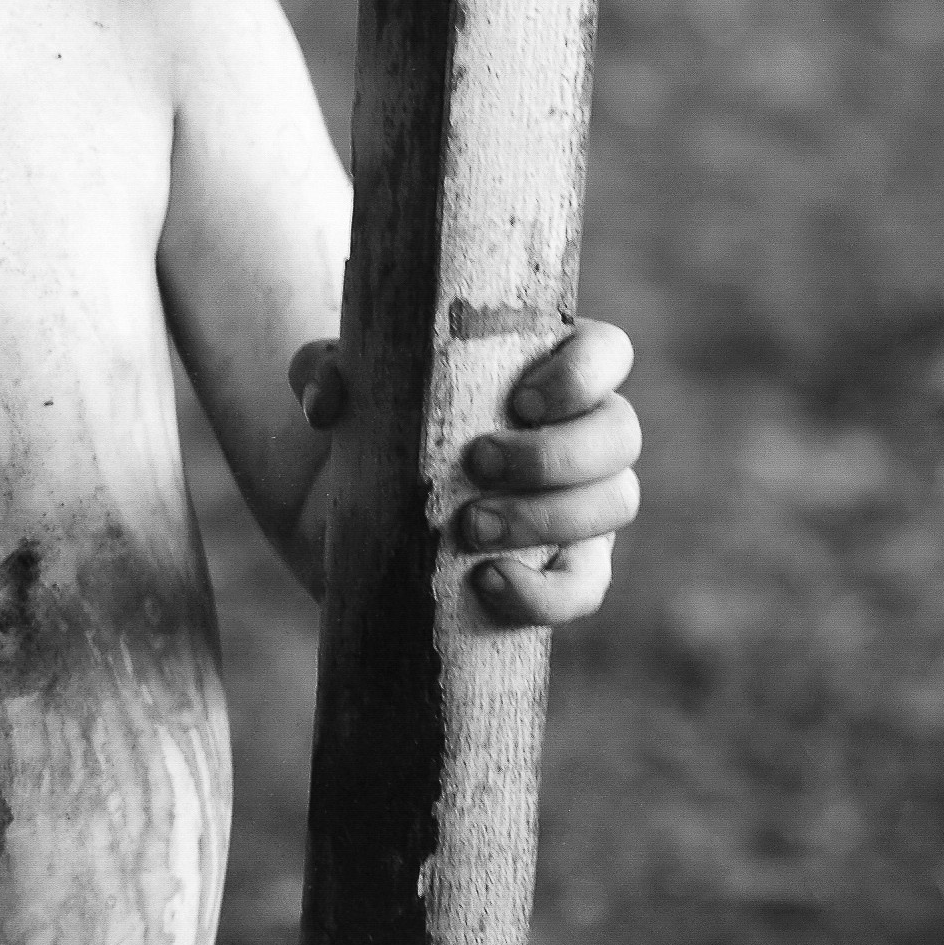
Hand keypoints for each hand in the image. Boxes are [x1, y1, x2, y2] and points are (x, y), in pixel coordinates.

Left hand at [288, 317, 641, 626]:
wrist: (340, 512)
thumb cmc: (364, 424)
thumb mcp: (334, 385)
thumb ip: (323, 369)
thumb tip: (327, 402)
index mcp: (547, 370)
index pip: (607, 353)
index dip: (583, 373)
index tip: (521, 400)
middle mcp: (580, 434)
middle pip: (620, 433)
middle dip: (555, 454)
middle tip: (477, 464)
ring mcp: (580, 504)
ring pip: (615, 503)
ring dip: (548, 516)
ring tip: (468, 527)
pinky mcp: (560, 569)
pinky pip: (584, 586)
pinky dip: (548, 592)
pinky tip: (489, 582)